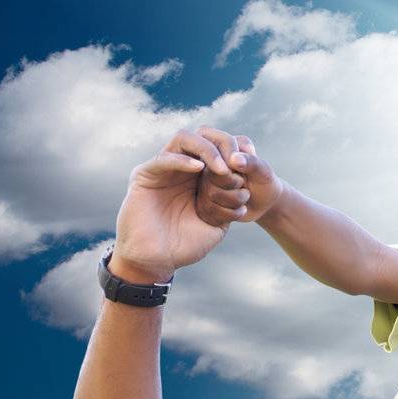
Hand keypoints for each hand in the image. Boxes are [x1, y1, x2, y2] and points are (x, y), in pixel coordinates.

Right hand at [112, 131, 236, 281]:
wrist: (157, 261)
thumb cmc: (186, 245)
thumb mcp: (218, 224)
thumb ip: (230, 204)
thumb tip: (244, 187)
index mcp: (200, 177)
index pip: (219, 148)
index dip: (238, 150)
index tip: (252, 166)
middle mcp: (182, 168)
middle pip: (204, 137)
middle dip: (225, 145)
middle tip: (238, 163)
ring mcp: (163, 169)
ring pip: (185, 139)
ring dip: (207, 150)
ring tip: (223, 169)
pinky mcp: (145, 175)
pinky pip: (163, 158)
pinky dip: (183, 160)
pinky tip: (200, 169)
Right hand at [194, 128, 284, 226]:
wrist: (264, 203)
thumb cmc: (264, 182)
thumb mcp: (264, 171)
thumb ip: (252, 162)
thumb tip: (233, 159)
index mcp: (219, 150)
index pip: (216, 156)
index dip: (232, 168)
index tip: (246, 174)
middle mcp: (207, 166)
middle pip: (212, 176)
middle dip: (235, 184)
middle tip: (244, 184)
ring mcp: (203, 185)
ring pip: (212, 194)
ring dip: (237, 199)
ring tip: (245, 195)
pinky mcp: (203, 203)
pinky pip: (211, 211)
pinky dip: (232, 213)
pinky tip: (239, 209)